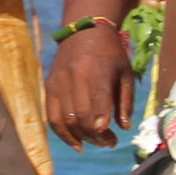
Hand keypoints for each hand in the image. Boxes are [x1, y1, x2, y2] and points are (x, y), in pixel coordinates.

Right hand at [45, 23, 133, 147]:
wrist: (84, 30)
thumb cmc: (110, 54)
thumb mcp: (126, 73)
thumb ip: (126, 101)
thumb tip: (124, 128)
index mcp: (96, 72)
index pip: (96, 106)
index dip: (102, 128)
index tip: (112, 139)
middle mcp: (75, 78)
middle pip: (80, 118)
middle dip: (95, 136)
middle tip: (109, 143)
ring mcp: (59, 82)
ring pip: (65, 120)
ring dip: (81, 138)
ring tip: (96, 143)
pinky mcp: (49, 86)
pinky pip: (52, 116)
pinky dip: (63, 134)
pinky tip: (77, 144)